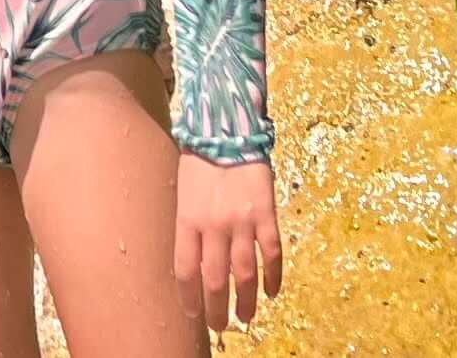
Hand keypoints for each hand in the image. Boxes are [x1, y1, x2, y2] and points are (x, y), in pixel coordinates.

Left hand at [174, 153, 282, 335]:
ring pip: (244, 274)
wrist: (228, 128)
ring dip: (245, 301)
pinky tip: (272, 292)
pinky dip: (273, 277)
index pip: (185, 271)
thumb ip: (189, 227)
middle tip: (220, 327)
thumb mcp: (184, 193)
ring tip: (246, 318)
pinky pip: (271, 254)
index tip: (193, 314)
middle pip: (215, 280)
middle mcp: (213, 226)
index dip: (189, 297)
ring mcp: (241, 222)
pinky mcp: (266, 214)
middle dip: (217, 310)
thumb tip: (195, 264)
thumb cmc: (200, 160)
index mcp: (188, 220)